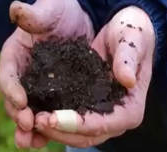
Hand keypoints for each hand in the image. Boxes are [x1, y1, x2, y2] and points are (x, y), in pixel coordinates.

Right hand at [0, 0, 93, 147]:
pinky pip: (51, 109)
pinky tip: (54, 135)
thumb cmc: (60, 12)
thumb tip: (17, 10)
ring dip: (31, 127)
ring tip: (33, 143)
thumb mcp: (49, 9)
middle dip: (20, 114)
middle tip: (27, 127)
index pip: (9, 73)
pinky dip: (50, 123)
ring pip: (32, 109)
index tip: (21, 101)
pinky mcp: (59, 90)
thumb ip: (35, 13)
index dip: (11, 88)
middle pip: (16, 97)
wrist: (78, 20)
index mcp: (17, 54)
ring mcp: (42, 84)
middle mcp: (26, 73)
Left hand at [34, 6, 154, 147]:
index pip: (108, 123)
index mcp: (131, 105)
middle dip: (63, 131)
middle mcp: (117, 114)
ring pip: (78, 132)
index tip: (55, 118)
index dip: (82, 124)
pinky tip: (39, 112)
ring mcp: (102, 111)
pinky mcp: (89, 102)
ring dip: (56, 130)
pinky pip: (71, 119)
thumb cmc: (132, 34)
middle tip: (37, 121)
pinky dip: (56, 120)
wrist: (124, 32)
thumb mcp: (132, 40)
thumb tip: (127, 79)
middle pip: (89, 134)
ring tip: (34, 120)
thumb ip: (129, 58)